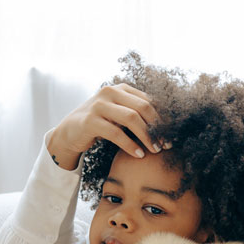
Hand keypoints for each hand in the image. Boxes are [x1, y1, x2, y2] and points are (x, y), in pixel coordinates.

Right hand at [46, 84, 162, 171]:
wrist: (70, 131)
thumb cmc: (102, 124)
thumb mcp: (121, 115)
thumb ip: (140, 115)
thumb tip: (170, 128)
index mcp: (122, 89)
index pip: (150, 100)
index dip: (164, 118)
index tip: (173, 135)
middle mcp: (110, 92)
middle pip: (144, 107)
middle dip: (158, 127)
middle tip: (166, 145)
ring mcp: (98, 104)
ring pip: (131, 118)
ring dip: (147, 136)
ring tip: (155, 150)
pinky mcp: (90, 120)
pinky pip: (116, 133)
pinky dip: (130, 145)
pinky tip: (139, 154)